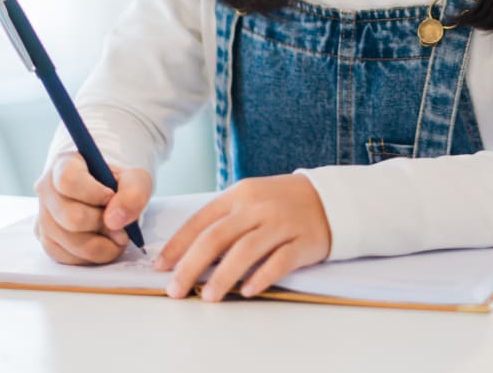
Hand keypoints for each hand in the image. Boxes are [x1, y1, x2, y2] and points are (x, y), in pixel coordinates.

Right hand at [34, 151, 152, 264]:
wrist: (109, 197)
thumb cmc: (117, 185)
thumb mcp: (135, 178)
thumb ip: (133, 192)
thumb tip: (115, 221)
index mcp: (64, 164)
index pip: (68, 180)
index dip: (93, 193)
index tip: (111, 197)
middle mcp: (47, 191)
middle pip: (71, 217)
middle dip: (103, 225)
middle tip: (121, 225)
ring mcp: (43, 218)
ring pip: (71, 242)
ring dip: (102, 244)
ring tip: (116, 235)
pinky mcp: (47, 242)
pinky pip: (69, 258)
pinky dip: (92, 256)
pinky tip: (103, 243)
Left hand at [154, 174, 330, 300]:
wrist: (331, 198)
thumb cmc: (283, 202)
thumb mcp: (252, 198)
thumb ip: (225, 220)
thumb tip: (189, 252)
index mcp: (240, 194)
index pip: (201, 220)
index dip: (178, 245)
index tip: (161, 267)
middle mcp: (258, 207)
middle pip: (217, 237)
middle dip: (191, 266)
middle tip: (176, 290)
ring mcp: (282, 223)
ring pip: (246, 250)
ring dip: (223, 276)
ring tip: (209, 296)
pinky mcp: (303, 240)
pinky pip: (280, 260)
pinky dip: (262, 276)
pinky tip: (248, 291)